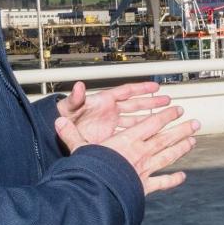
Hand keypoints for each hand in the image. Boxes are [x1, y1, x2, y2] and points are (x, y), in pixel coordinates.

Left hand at [55, 81, 171, 147]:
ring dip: (149, 118)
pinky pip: (127, 134)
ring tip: (165, 117)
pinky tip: (148, 137)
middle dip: (152, 103)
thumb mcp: (70, 108)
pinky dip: (138, 135)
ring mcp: (111, 124)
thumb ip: (76, 98)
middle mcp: (110, 112)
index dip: (141, 89)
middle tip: (167, 101)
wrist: (56, 135)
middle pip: (135, 105)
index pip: (126, 92)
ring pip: (135, 120)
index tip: (155, 87)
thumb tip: (78, 86)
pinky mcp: (109, 137)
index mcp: (103, 101)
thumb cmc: (63, 118)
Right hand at [55, 105, 199, 195]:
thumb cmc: (89, 170)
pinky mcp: (144, 187)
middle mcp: (140, 153)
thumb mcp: (79, 149)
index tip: (177, 109)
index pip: (151, 124)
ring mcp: (145, 170)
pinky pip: (161, 183)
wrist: (98, 194)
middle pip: (165, 138)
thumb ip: (72, 135)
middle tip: (195, 123)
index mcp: (127, 141)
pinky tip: (182, 177)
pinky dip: (172, 180)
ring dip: (182, 148)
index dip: (166, 115)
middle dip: (181, 129)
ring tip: (193, 141)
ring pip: (168, 156)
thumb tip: (59, 121)